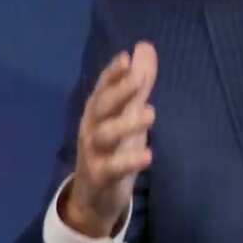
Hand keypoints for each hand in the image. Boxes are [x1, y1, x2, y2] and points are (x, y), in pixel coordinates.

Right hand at [60, 41, 157, 237]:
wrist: (93, 196)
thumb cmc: (113, 147)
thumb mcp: (126, 113)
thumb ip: (137, 83)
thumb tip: (144, 45)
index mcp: (98, 111)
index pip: (103, 88)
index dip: (112, 74)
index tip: (125, 58)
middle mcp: (92, 128)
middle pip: (101, 106)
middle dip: (118, 91)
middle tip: (140, 78)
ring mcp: (93, 153)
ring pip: (105, 135)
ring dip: (126, 124)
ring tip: (150, 113)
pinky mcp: (100, 177)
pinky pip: (112, 168)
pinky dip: (128, 161)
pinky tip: (148, 155)